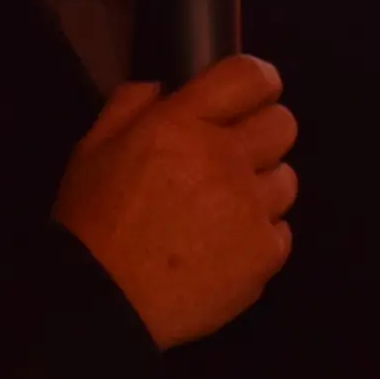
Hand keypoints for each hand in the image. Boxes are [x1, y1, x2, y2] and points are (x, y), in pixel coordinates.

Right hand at [51, 54, 297, 348]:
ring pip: (287, 179)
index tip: (251, 97)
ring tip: (226, 211)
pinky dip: (259, 236)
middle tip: (234, 157)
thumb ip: (132, 104)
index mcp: (182, 124)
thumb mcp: (93, 148)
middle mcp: (226, 157)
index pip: (250, 76)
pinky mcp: (264, 252)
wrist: (101, 301)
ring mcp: (250, 206)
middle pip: (283, 124)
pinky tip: (226, 248)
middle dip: (262, 134)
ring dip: (262, 188)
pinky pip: (282, 230)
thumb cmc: (92, 221)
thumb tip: (169, 87)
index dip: (258, 81)